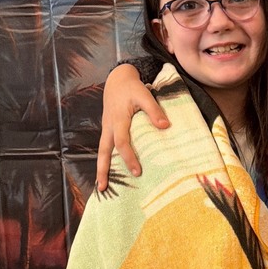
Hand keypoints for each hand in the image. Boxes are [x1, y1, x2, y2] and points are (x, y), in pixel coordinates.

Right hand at [96, 65, 169, 189]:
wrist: (117, 80)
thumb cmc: (132, 88)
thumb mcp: (145, 95)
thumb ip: (154, 110)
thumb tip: (165, 126)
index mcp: (118, 120)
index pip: (122, 143)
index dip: (129, 157)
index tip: (138, 171)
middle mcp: (109, 127)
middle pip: (104, 152)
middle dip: (103, 170)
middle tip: (103, 188)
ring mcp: (106, 129)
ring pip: (102, 151)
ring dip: (101, 168)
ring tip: (101, 187)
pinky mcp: (108, 130)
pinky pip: (105, 148)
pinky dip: (105, 161)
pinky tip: (109, 173)